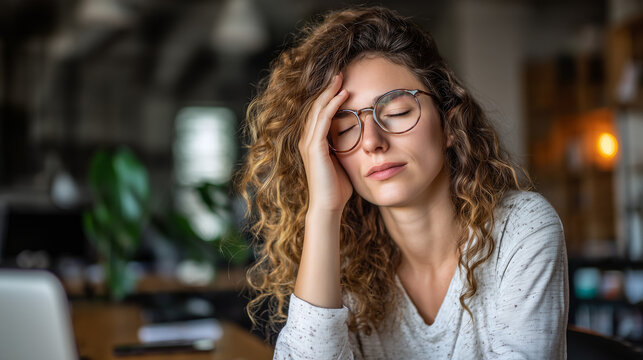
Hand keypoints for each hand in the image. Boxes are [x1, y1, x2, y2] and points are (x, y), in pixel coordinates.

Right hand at [298, 74, 352, 211]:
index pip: (318, 113)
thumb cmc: (337, 188)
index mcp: (313, 142)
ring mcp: (309, 143)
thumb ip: (344, 149)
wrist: (328, 206)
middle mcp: (307, 139)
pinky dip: (332, 106)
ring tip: (341, 78)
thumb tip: (358, 141)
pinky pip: (323, 120)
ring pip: (318, 110)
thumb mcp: (342, 162)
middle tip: (340, 73)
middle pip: (315, 106)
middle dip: (327, 89)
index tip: (341, 84)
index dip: (328, 97)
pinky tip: (343, 96)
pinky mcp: (314, 147)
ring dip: (330, 93)